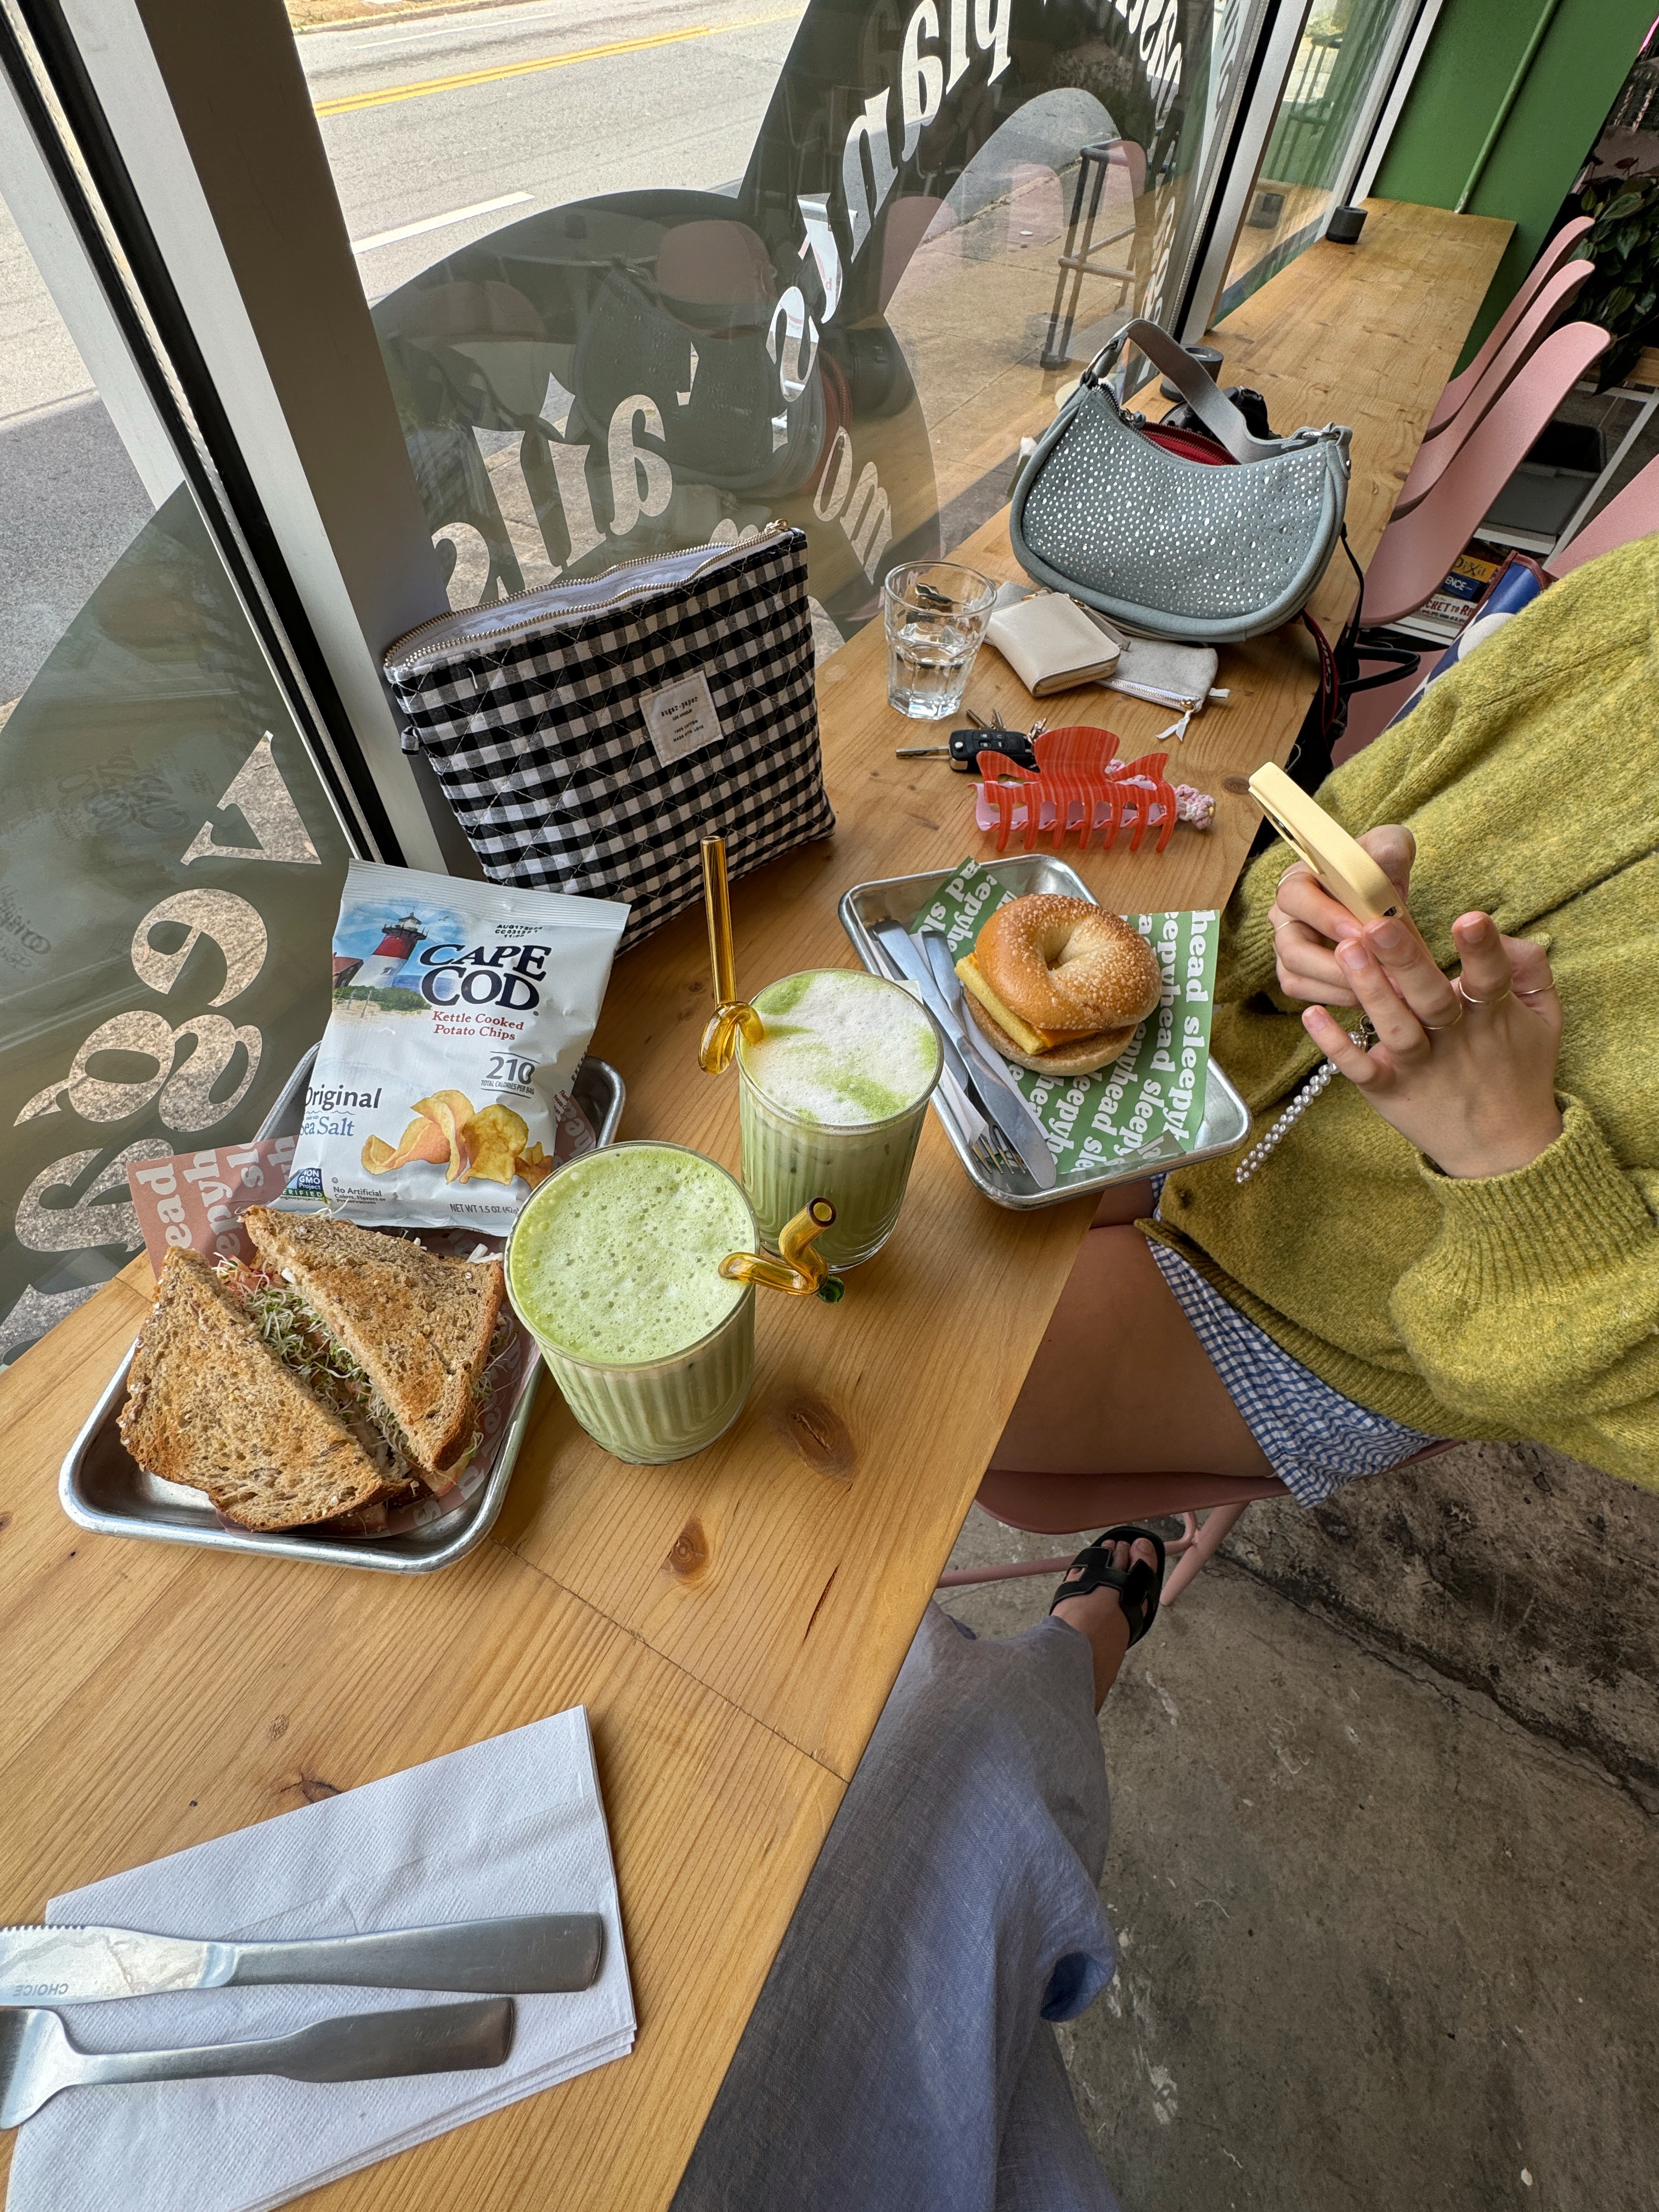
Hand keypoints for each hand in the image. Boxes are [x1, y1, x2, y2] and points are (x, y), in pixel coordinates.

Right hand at [1270, 826, 1419, 1005]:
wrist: (1379, 895)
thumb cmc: (1379, 866)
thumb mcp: (1391, 847)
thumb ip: (1391, 853)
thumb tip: (1386, 880)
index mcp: (1299, 878)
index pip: (1295, 896)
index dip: (1325, 916)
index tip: (1363, 931)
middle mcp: (1285, 914)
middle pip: (1290, 945)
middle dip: (1333, 962)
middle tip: (1376, 969)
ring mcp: (1287, 946)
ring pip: (1295, 975)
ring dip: (1338, 984)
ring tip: (1381, 987)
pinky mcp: (1296, 973)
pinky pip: (1306, 992)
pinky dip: (1337, 997)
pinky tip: (1370, 994)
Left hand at [1302, 911, 1564, 1178]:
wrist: (1503, 1148)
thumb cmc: (1520, 1069)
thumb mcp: (1545, 1018)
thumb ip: (1530, 968)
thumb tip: (1500, 933)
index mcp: (1492, 1016)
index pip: (1491, 977)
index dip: (1483, 949)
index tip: (1470, 918)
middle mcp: (1454, 1040)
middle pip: (1430, 998)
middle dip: (1406, 960)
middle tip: (1379, 924)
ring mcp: (1420, 1067)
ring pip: (1394, 1029)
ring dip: (1369, 990)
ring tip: (1345, 950)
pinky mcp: (1389, 1090)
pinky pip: (1360, 1068)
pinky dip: (1335, 1045)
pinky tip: (1311, 1013)